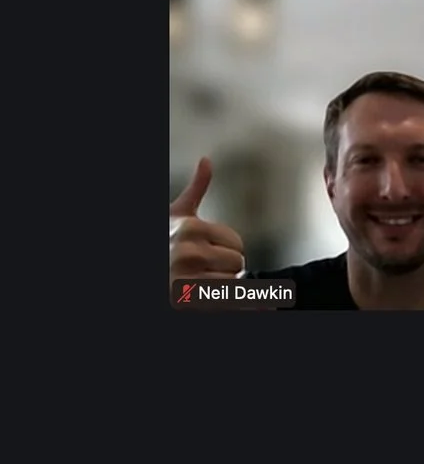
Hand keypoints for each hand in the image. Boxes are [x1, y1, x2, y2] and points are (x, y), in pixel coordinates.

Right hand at [169, 157, 245, 289]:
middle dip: (225, 268)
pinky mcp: (186, 301)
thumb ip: (196, 190)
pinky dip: (227, 302)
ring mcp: (186, 279)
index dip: (226, 250)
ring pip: (233, 284)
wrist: (145, 270)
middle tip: (203, 269)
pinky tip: (213, 297)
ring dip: (222, 287)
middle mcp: (188, 252)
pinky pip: (226, 301)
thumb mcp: (175, 215)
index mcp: (190, 228)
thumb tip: (206, 160)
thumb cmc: (161, 242)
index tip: (206, 252)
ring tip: (200, 282)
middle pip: (238, 264)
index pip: (237, 243)